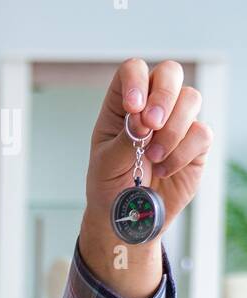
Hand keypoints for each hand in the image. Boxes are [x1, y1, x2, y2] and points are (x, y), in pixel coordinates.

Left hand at [86, 58, 211, 237]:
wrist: (128, 217)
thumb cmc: (110, 185)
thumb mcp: (106, 165)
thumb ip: (124, 139)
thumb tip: (145, 121)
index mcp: (123, 104)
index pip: (133, 70)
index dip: (136, 80)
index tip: (133, 107)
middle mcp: (152, 106)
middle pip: (170, 73)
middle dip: (164, 95)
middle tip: (151, 125)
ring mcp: (177, 121)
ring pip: (190, 99)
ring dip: (171, 130)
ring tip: (152, 157)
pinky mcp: (195, 142)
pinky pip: (201, 133)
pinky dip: (181, 153)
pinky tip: (164, 169)